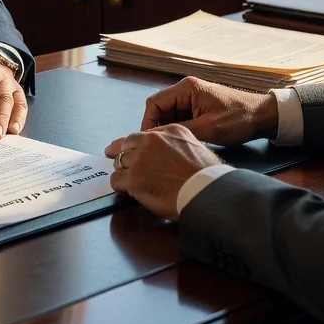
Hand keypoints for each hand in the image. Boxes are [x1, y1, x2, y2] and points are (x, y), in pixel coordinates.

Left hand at [105, 126, 222, 220]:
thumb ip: (177, 144)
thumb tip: (168, 153)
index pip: (142, 135)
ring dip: (124, 171)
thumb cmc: (207, 176)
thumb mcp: (195, 146)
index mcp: (168, 131)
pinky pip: (116, 179)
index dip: (133, 144)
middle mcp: (151, 141)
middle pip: (127, 145)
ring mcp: (140, 159)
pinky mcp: (134, 178)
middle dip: (126, 156)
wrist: (206, 192)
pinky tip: (126, 190)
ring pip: (120, 161)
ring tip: (129, 181)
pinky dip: (119, 186)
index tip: (123, 147)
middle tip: (124, 166)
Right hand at [140, 76, 278, 145]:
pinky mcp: (199, 108)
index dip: (147, 122)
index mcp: (186, 89)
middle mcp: (186, 90)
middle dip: (157, 128)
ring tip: (170, 148)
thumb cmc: (239, 119)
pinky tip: (182, 144)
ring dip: (169, 131)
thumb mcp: (208, 129)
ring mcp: (193, 99)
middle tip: (157, 148)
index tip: (147, 142)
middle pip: (160, 109)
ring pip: (169, 115)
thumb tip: (157, 140)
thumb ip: (180, 131)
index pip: (154, 103)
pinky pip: (181, 119)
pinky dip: (179, 131)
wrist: (264, 116)